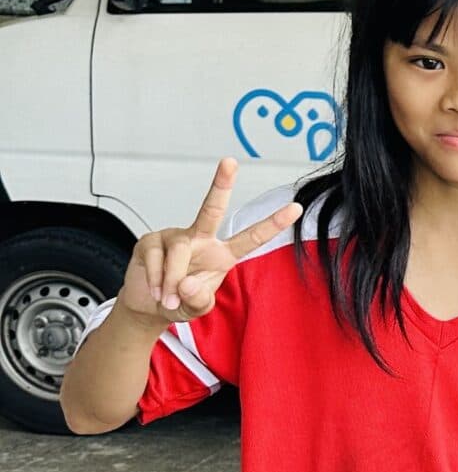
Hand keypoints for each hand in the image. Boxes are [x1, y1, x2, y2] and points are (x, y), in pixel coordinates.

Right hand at [122, 158, 299, 321]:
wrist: (149, 306)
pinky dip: (157, 280)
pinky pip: (156, 259)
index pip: (251, 238)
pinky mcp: (151, 240)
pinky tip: (157, 290)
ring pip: (179, 252)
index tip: (295, 207)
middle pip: (212, 209)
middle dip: (221, 184)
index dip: (273, 224)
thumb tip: (187, 284)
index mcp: (222, 254)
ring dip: (173, 281)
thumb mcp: (197, 309)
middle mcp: (201, 239)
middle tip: (230, 161)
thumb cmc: (180, 302)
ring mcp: (175, 236)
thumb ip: (199, 300)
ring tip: (170, 299)